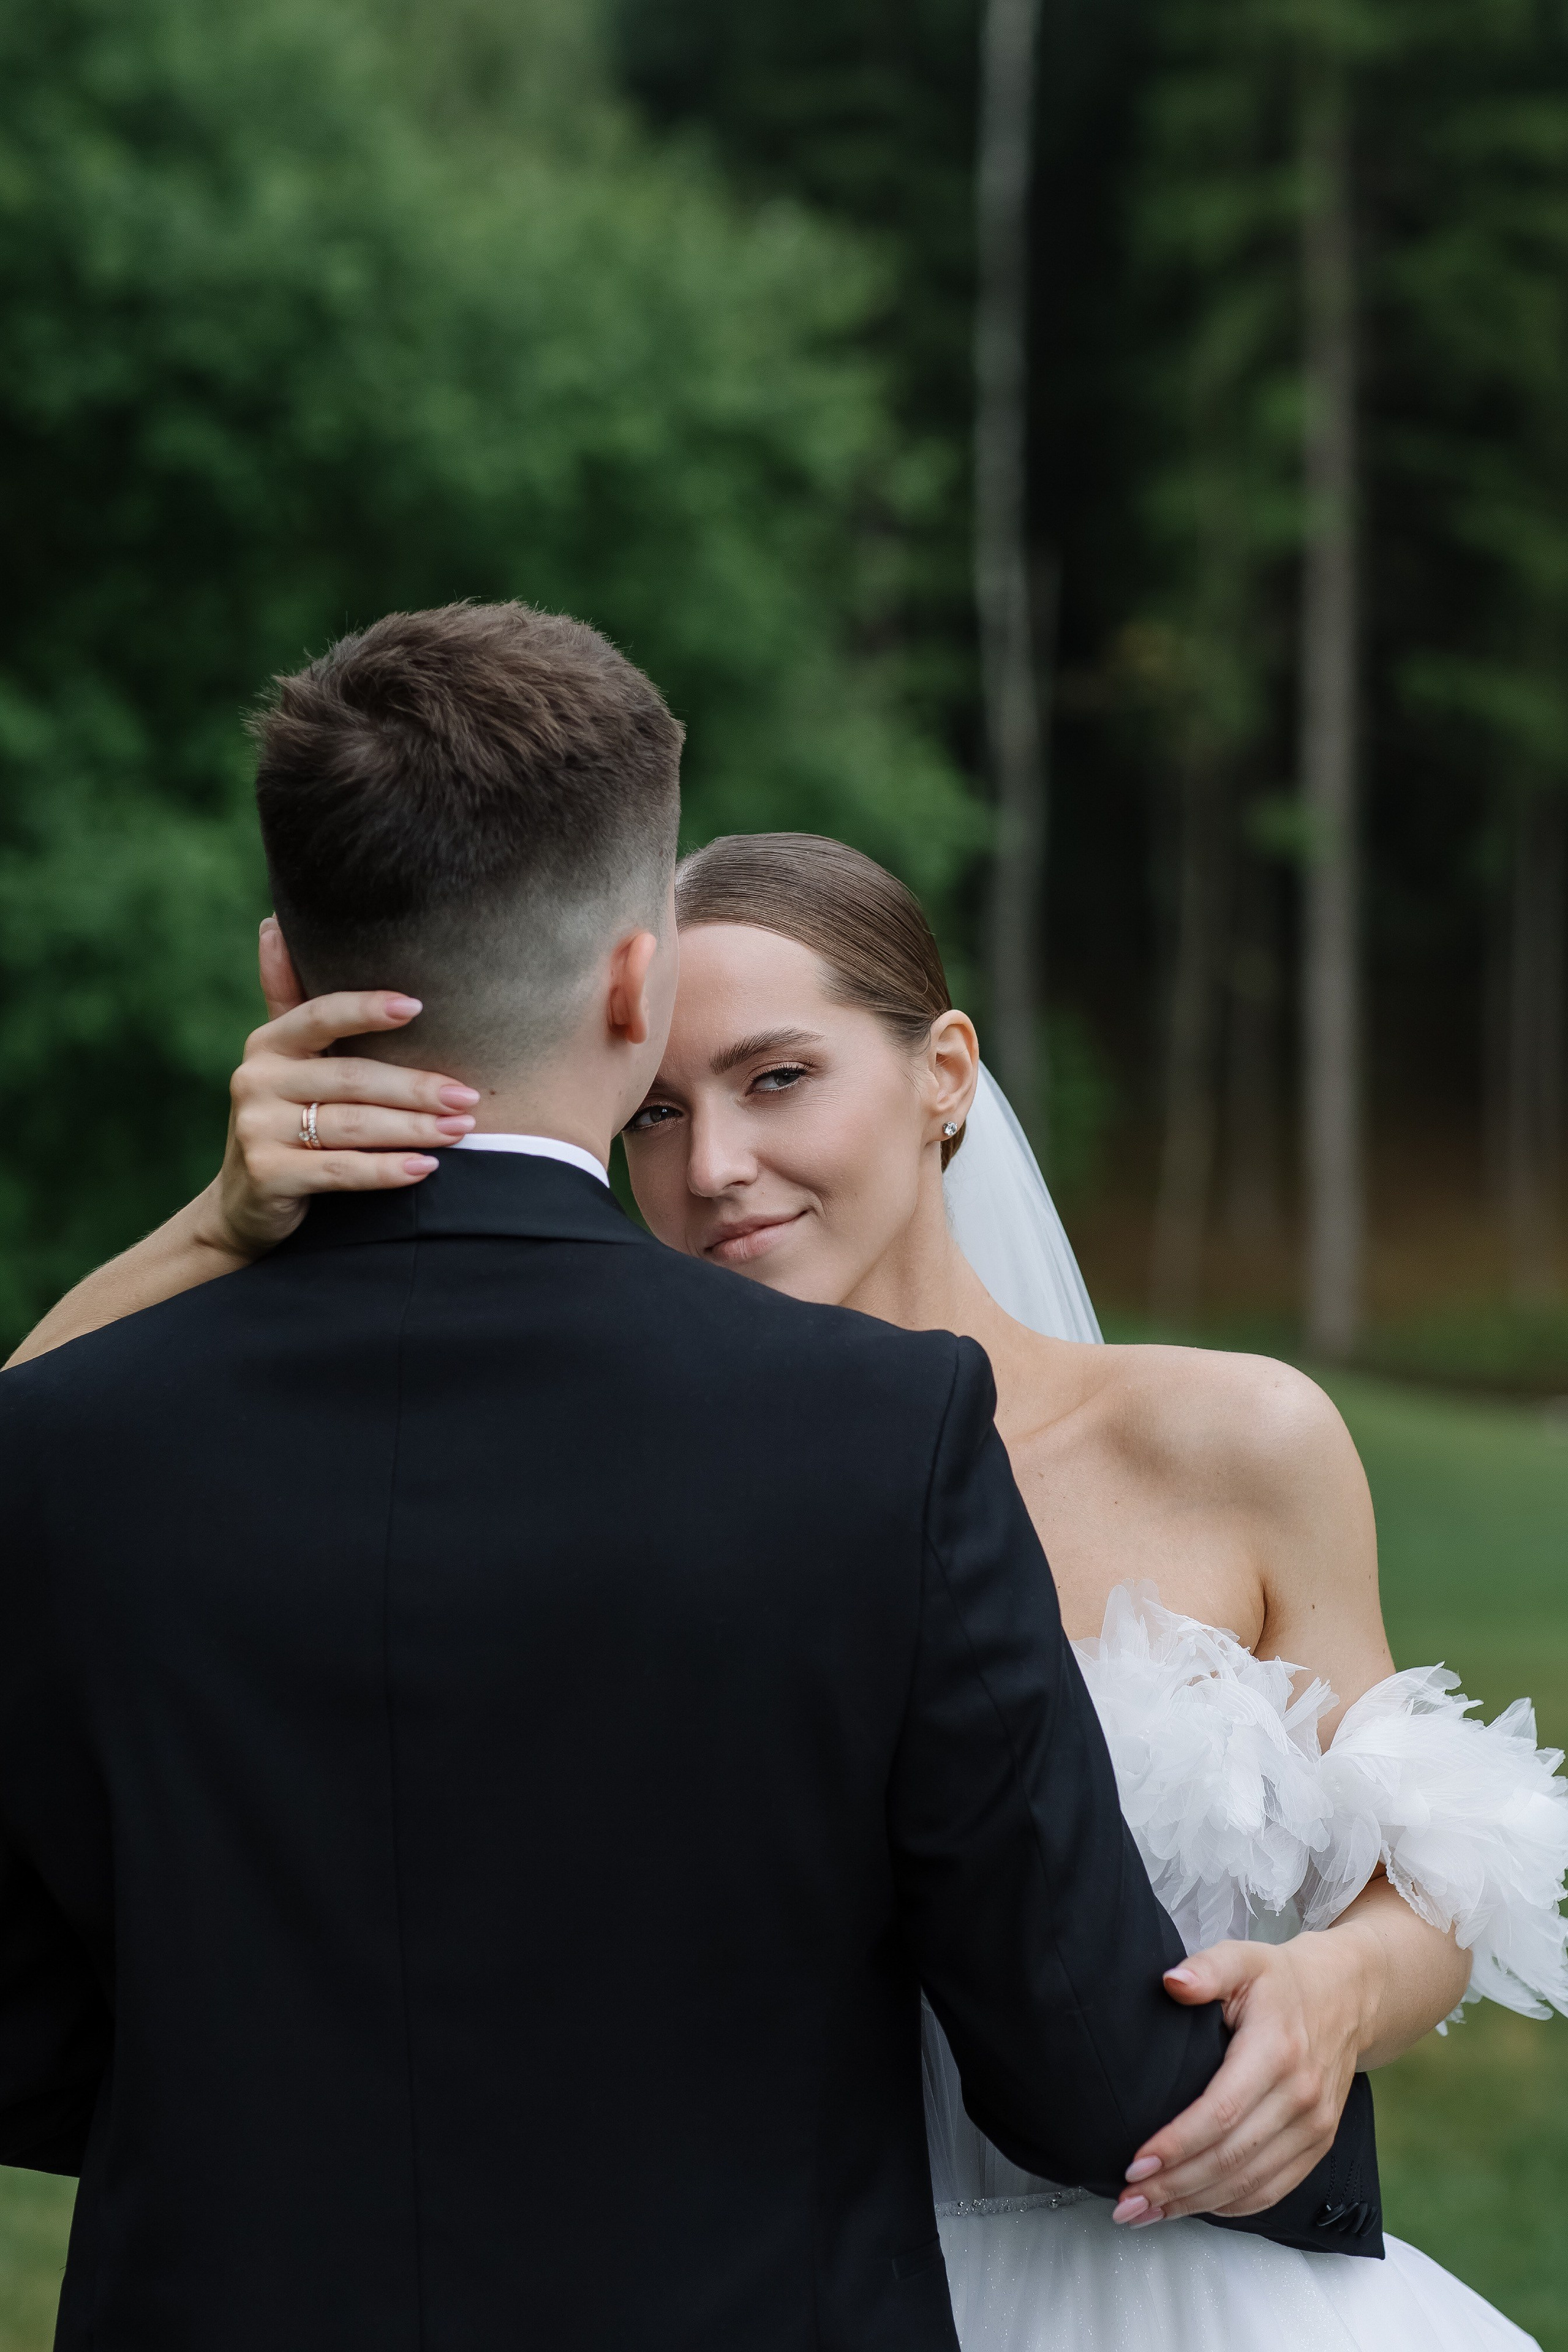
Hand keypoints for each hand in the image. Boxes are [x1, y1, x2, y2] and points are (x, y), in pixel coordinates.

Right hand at [192, 920, 479, 1259]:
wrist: (247, 1204)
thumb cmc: (288, 1122)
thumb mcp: (286, 1061)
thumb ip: (289, 1000)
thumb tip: (274, 922)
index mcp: (268, 1043)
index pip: (321, 1015)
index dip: (367, 1009)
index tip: (418, 1006)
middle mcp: (255, 1078)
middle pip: (351, 1076)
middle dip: (416, 1086)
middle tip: (469, 1094)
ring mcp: (257, 1128)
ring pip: (351, 1124)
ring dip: (413, 1127)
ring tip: (461, 1128)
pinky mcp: (267, 1175)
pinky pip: (340, 1169)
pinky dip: (386, 1170)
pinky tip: (425, 1168)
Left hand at [1109, 1928, 1376, 2226]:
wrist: (1347, 1998)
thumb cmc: (1283, 1981)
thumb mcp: (1243, 1959)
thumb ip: (1206, 1968)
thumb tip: (1171, 1982)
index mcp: (1276, 2051)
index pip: (1221, 2113)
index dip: (1176, 2144)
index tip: (1135, 2164)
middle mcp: (1300, 2097)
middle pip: (1231, 2158)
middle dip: (1174, 2187)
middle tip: (1127, 2203)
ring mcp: (1314, 2127)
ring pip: (1250, 2183)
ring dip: (1195, 2204)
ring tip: (1146, 2213)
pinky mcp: (1319, 2144)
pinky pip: (1273, 2189)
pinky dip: (1231, 2206)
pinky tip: (1194, 2207)